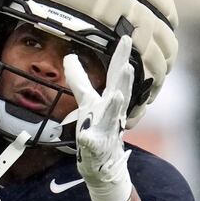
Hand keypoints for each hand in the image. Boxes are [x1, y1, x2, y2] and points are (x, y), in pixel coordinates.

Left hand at [63, 36, 134, 200]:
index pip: (114, 74)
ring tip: (118, 94)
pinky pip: (92, 143)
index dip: (120, 56)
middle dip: (125, 78)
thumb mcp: (87, 101)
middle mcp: (110, 112)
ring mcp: (105, 130)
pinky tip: (86, 136)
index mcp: (106, 99)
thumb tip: (68, 56)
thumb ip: (80, 79)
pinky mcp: (96, 147)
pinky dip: (90, 139)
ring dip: (115, 105)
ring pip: (111, 116)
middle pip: (120, 91)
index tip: (127, 37)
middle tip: (130, 64)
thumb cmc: (96, 128)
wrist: (103, 163)